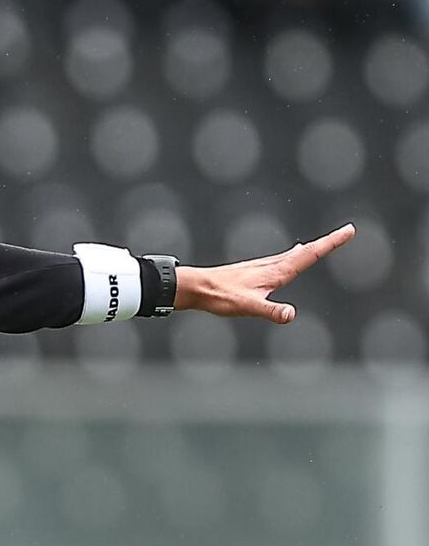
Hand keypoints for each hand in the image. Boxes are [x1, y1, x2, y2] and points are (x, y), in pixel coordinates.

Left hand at [174, 223, 354, 323]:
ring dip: (310, 249)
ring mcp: (262, 268)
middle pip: (306, 252)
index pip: (310, 255)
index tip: (349, 230)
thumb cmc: (220, 297)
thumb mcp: (248, 307)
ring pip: (292, 255)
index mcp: (276, 272)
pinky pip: (280, 261)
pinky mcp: (253, 272)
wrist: (197, 287)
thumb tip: (290, 314)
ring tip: (321, 244)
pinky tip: (288, 258)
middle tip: (345, 233)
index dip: (330, 243)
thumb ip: (270, 311)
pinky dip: (293, 256)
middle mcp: (271, 266)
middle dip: (327, 243)